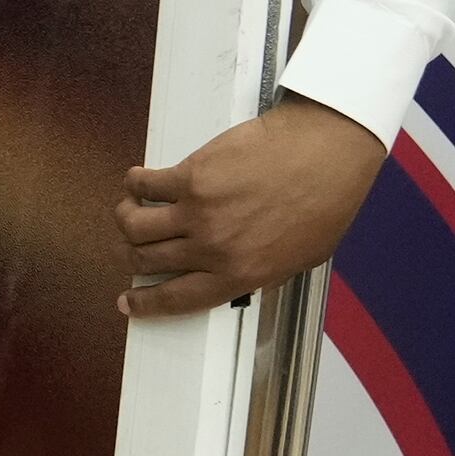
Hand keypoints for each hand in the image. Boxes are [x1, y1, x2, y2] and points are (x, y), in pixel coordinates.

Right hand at [114, 96, 389, 318]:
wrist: (328, 152)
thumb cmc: (326, 199)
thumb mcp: (302, 257)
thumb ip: (264, 271)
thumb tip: (239, 276)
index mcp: (241, 274)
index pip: (176, 299)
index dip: (145, 303)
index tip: (129, 301)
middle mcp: (213, 249)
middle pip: (147, 260)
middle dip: (132, 256)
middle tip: (133, 247)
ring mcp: (198, 212)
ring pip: (135, 226)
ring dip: (126, 219)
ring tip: (131, 210)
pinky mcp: (191, 176)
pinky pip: (143, 185)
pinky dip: (134, 183)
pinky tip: (138, 180)